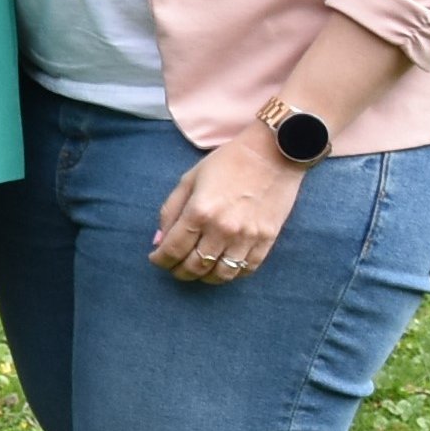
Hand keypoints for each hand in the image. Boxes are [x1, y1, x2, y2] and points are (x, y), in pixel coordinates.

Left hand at [153, 135, 306, 283]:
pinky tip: (222, 266)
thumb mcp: (189, 180)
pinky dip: (231, 274)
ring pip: (221, 274)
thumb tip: (159, 241)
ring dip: (204, 277)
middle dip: (178, 271)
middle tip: (174, 267)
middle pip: (195, 267)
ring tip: (197, 270)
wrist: (273, 153)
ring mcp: (247, 236)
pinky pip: (246, 269)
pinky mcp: (267, 239)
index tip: (156, 259)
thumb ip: (170, 211)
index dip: (160, 260)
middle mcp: (222, 229)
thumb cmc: (227, 162)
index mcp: (199, 211)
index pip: (173, 250)